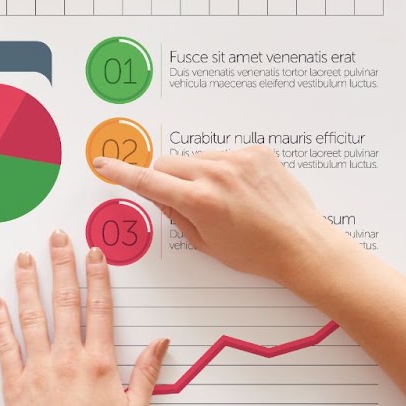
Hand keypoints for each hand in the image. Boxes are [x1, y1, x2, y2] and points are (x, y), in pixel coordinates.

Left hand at [0, 231, 166, 405]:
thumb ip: (148, 373)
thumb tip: (160, 344)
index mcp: (100, 362)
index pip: (100, 308)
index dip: (97, 277)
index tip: (94, 253)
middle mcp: (68, 357)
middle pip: (65, 301)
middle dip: (62, 265)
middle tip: (57, 239)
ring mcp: (39, 367)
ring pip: (33, 315)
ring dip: (28, 283)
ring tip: (24, 259)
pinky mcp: (16, 382)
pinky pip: (6, 345)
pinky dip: (0, 322)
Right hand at [95, 147, 358, 285]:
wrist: (302, 245)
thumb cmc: (256, 253)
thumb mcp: (205, 243)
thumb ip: (175, 214)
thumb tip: (160, 194)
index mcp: (198, 200)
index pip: (147, 180)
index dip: (121, 172)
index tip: (103, 163)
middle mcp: (216, 174)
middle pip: (169, 163)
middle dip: (168, 178)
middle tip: (185, 200)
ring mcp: (238, 159)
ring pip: (197, 158)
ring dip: (200, 174)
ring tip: (226, 201)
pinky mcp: (257, 152)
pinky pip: (225, 155)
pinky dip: (226, 170)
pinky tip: (245, 192)